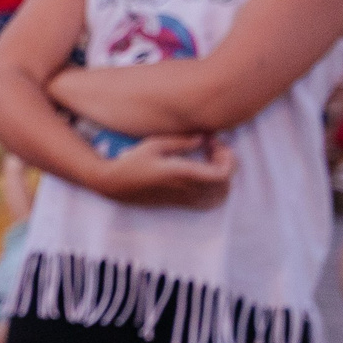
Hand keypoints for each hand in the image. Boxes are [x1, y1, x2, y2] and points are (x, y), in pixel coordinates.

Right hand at [97, 134, 232, 208]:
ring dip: (222, 177)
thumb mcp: (154, 144)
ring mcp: (184, 199)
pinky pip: (210, 202)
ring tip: (209, 161)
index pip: (222, 174)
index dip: (226, 157)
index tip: (212, 143)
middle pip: (225, 183)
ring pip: (221, 195)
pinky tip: (203, 175)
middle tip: (212, 149)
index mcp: (182, 174)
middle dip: (226, 163)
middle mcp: (186, 190)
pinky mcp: (181, 204)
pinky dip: (215, 189)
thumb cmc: (132, 161)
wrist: (116, 184)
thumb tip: (203, 138)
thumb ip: (182, 142)